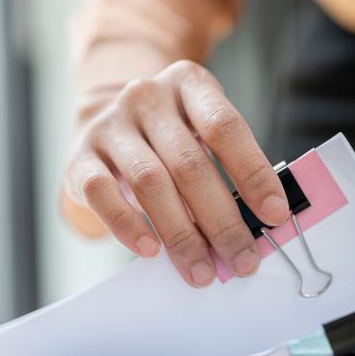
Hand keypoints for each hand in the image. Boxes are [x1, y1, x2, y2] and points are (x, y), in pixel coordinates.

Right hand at [62, 60, 289, 287]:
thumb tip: (255, 227)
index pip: (226, 127)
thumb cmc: (167, 137)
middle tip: (242, 261)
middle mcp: (147, 98)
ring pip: (149, 183)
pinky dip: (127, 225)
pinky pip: (101, 193)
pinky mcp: (79, 157)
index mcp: (189, 84)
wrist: (103, 120)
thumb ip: (226, 169)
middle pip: (189, 164)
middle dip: (221, 220)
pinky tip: (150, 250)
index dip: (254, 173)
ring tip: (201, 271)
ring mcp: (110, 125)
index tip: (275, 216)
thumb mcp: (199, 133)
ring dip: (180, 234)